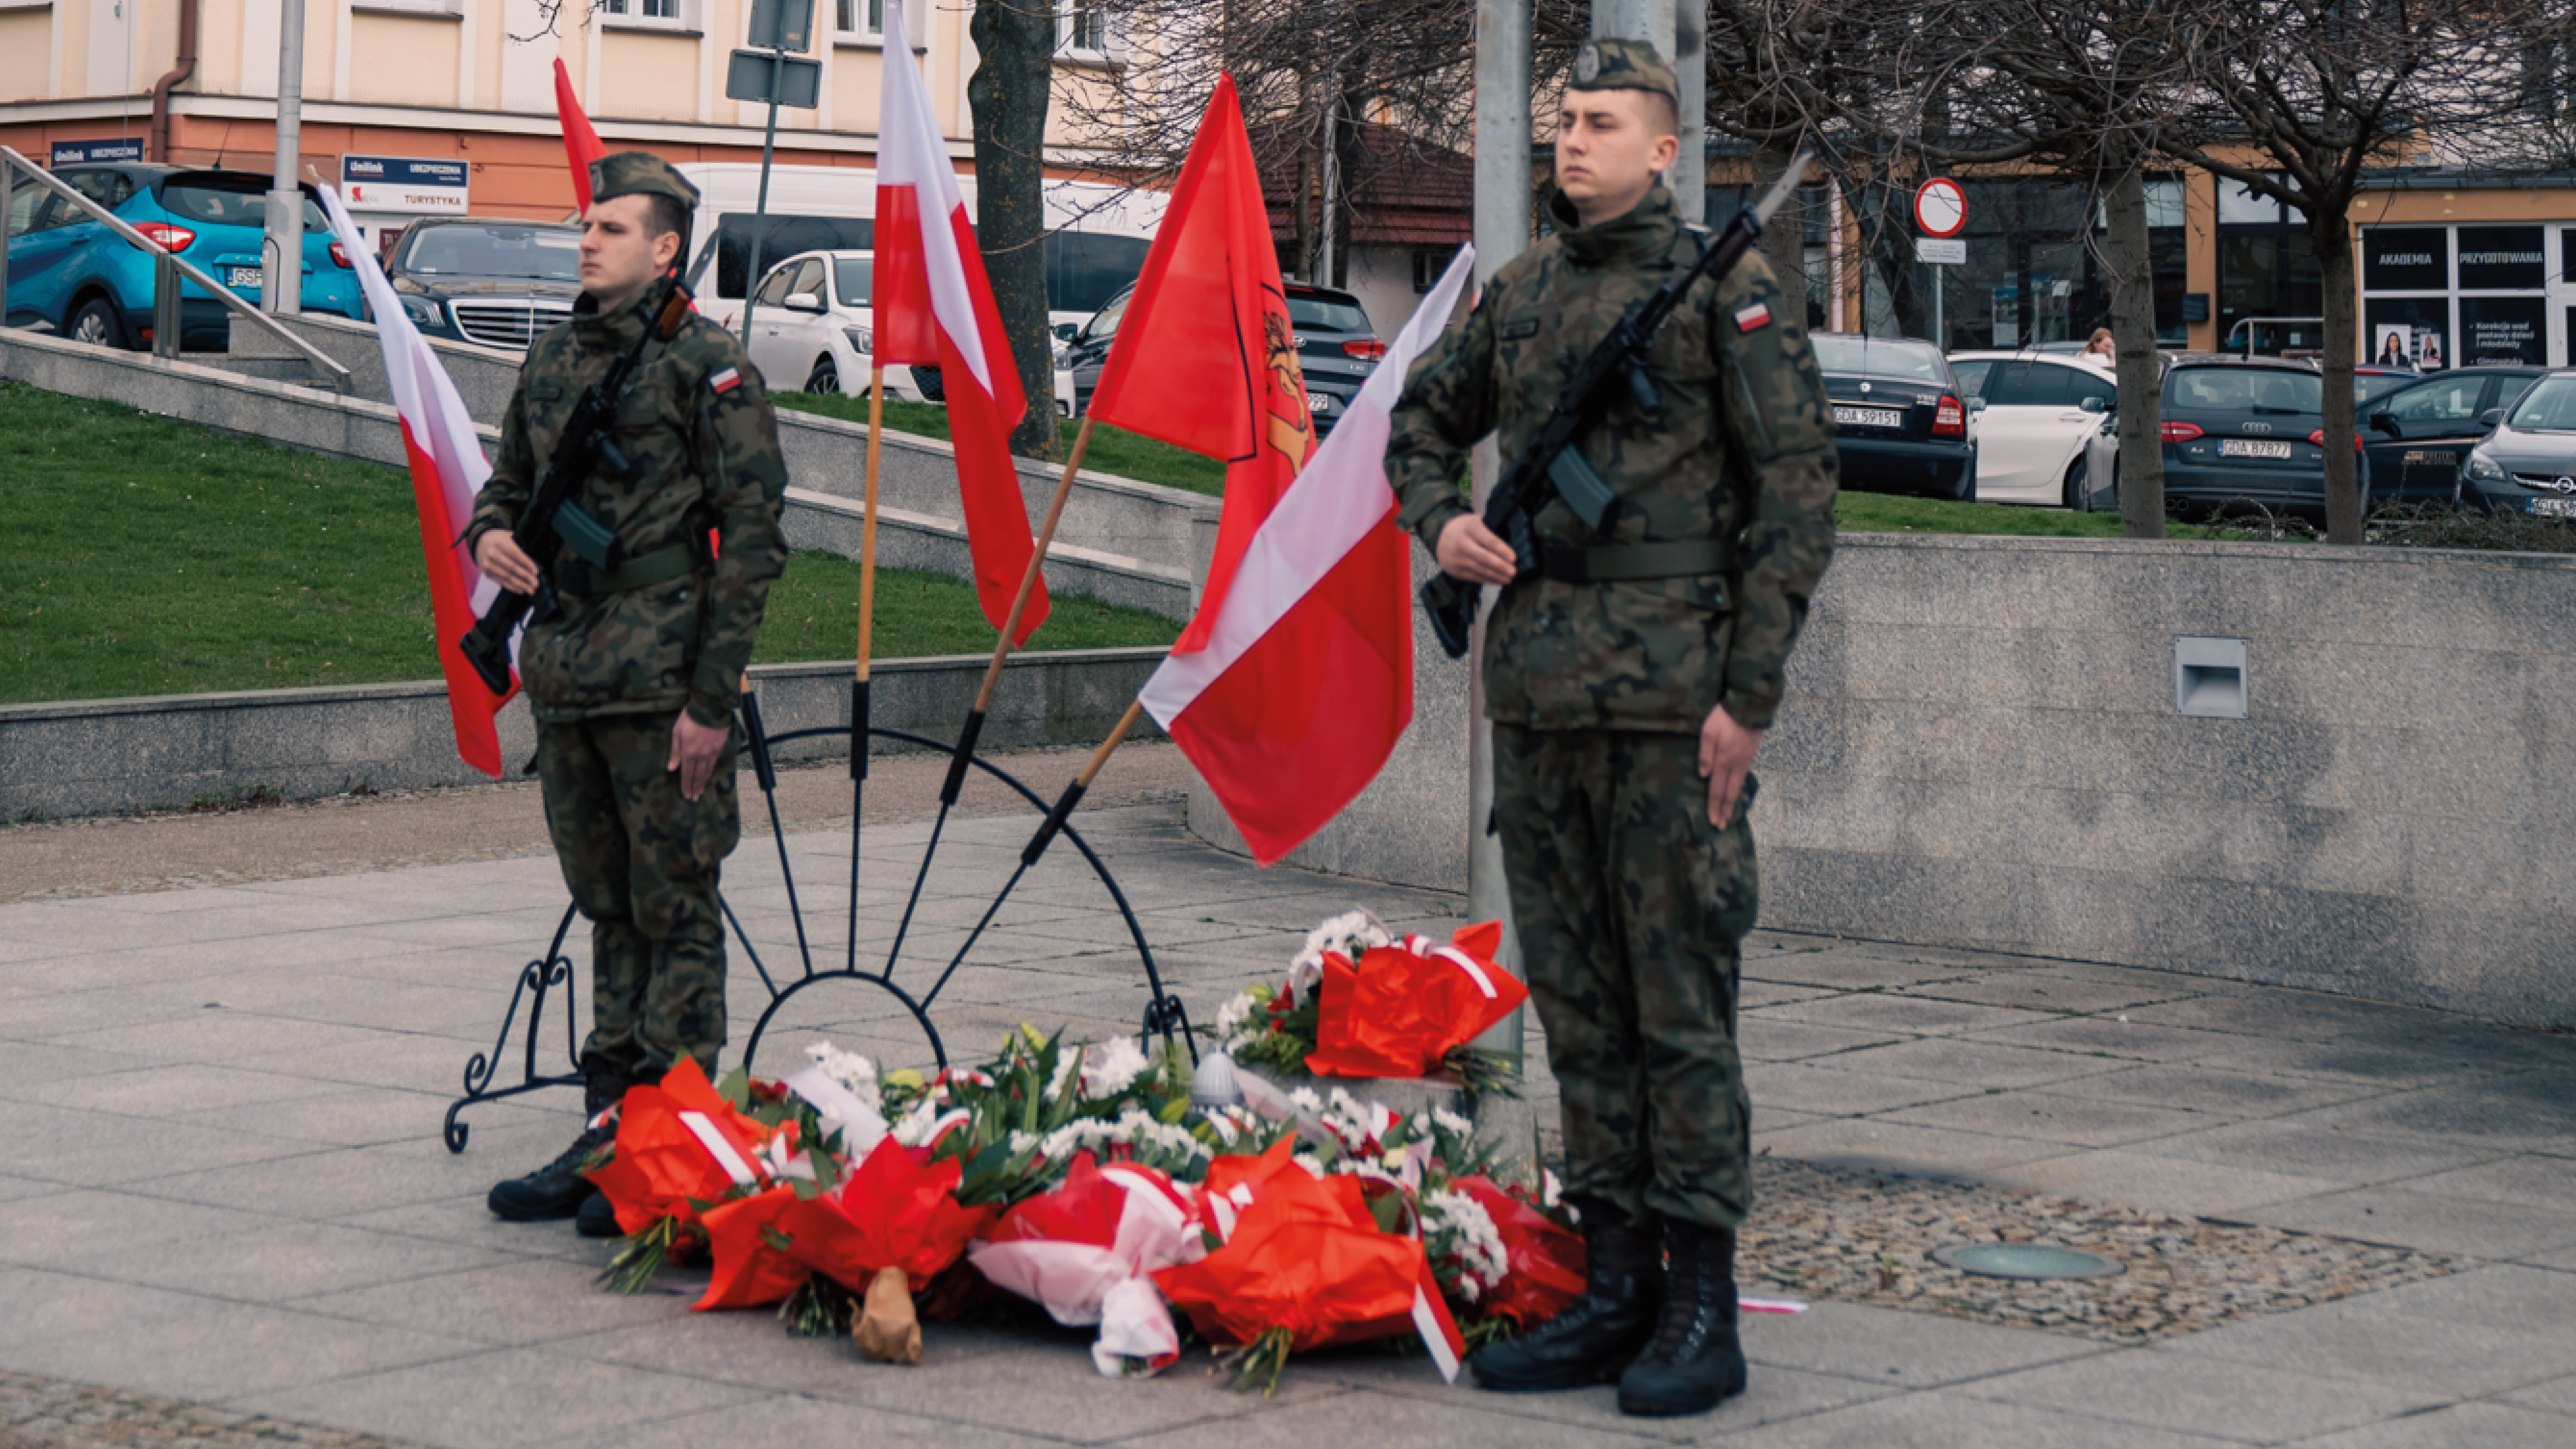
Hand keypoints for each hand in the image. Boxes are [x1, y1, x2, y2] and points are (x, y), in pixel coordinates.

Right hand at [474, 531, 541, 594]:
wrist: (480, 542)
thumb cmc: (500, 540)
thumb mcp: (509, 537)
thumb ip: (520, 548)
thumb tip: (532, 566)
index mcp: (500, 542)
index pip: (516, 554)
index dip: (527, 564)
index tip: (536, 572)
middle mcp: (492, 553)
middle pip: (512, 567)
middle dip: (526, 577)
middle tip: (536, 584)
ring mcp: (488, 565)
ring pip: (507, 577)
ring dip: (520, 585)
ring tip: (531, 590)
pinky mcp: (487, 573)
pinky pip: (501, 582)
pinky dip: (512, 587)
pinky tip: (521, 590)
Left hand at [667, 709, 729, 801]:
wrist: (710, 707)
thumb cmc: (689, 717)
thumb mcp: (677, 732)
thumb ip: (675, 751)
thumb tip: (671, 768)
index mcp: (688, 752)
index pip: (686, 774)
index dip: (686, 786)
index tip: (686, 796)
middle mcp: (700, 756)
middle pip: (697, 776)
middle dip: (695, 788)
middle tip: (694, 799)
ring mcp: (711, 752)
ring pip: (706, 772)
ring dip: (703, 783)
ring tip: (700, 792)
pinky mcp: (719, 748)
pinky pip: (713, 764)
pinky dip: (710, 773)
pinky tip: (708, 776)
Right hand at [1436, 513, 1517, 585]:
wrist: (1439, 536)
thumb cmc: (1464, 528)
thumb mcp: (1475, 521)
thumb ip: (1489, 530)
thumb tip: (1508, 548)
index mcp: (1470, 528)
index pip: (1489, 541)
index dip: (1502, 550)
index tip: (1513, 558)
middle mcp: (1462, 543)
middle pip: (1484, 557)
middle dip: (1500, 566)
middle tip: (1513, 571)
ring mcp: (1457, 559)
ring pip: (1480, 569)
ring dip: (1496, 576)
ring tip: (1509, 579)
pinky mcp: (1455, 570)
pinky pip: (1473, 577)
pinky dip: (1487, 580)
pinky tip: (1497, 581)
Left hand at [1697, 701, 1762, 827]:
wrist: (1750, 704)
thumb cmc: (1724, 716)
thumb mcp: (1709, 731)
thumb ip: (1705, 754)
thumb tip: (1703, 776)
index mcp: (1724, 760)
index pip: (1717, 789)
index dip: (1714, 806)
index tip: (1713, 821)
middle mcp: (1737, 764)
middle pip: (1730, 792)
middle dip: (1725, 810)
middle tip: (1721, 826)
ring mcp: (1746, 760)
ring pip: (1738, 785)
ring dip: (1732, 802)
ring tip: (1728, 814)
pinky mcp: (1750, 754)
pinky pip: (1742, 776)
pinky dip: (1737, 789)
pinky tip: (1734, 792)